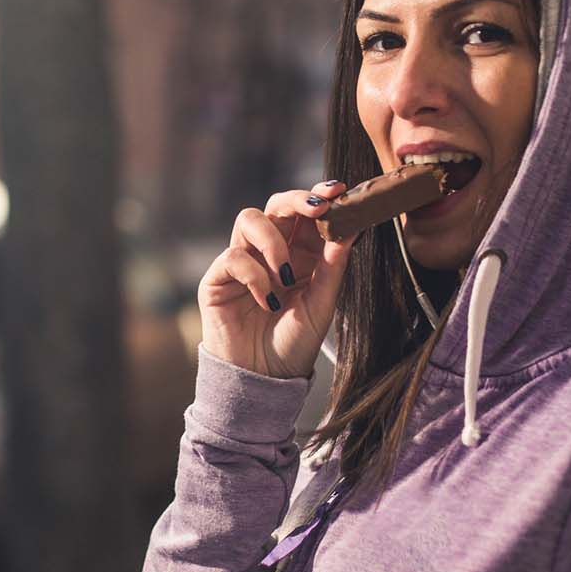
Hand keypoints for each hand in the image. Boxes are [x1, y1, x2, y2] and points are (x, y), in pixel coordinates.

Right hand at [198, 180, 355, 378]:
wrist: (264, 380)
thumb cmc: (294, 344)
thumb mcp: (322, 304)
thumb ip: (334, 266)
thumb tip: (352, 226)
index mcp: (300, 254)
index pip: (306, 213)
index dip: (320, 196)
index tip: (338, 191)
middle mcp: (270, 252)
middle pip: (276, 205)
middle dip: (296, 201)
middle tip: (317, 209)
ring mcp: (242, 262)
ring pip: (249, 219)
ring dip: (273, 241)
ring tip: (286, 274)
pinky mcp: (218, 278)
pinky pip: (233, 257)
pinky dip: (255, 276)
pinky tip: (268, 301)